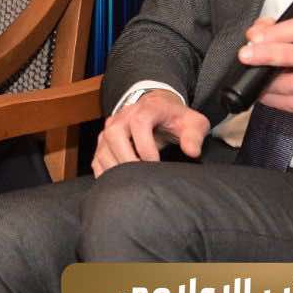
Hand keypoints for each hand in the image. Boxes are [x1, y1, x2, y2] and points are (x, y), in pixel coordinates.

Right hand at [92, 88, 207, 176]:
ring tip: (132, 183)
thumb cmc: (176, 119)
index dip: (145, 145)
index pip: (139, 122)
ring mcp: (111, 128)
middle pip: (114, 134)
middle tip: (140, 176)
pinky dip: (105, 173)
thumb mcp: (193, 122)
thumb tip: (192, 152)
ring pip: (103, 148)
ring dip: (115, 168)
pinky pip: (97, 159)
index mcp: (147, 108)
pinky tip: (119, 185)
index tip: (155, 163)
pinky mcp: (104, 142)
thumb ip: (194, 135)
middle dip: (126, 158)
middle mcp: (124, 116)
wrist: (159, 108)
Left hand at [237, 15, 292, 132]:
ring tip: (253, 79)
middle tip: (245, 56)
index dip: (276, 32)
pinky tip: (264, 94)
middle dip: (267, 55)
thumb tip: (254, 34)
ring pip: (292, 84)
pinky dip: (272, 99)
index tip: (254, 37)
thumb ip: (277, 31)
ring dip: (266, 82)